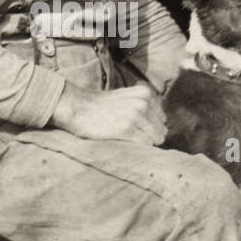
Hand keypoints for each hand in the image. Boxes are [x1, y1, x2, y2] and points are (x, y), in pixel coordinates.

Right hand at [51, 83, 165, 145]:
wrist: (78, 107)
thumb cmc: (100, 106)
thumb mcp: (126, 97)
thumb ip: (144, 106)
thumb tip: (163, 127)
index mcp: (145, 94)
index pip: (163, 119)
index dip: (151, 127)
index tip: (137, 129)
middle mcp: (143, 103)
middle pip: (161, 130)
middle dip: (150, 137)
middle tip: (133, 137)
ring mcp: (135, 115)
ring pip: (155, 139)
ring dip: (143, 143)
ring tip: (127, 139)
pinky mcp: (127, 129)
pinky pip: (144, 144)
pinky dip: (137, 147)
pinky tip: (124, 142)